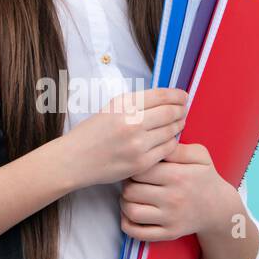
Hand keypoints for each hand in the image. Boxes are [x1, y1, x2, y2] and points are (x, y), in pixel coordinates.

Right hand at [62, 87, 187, 188]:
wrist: (74, 159)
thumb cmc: (92, 133)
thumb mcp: (112, 107)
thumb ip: (137, 102)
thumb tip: (166, 99)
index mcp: (124, 106)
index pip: (162, 96)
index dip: (177, 95)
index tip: (183, 96)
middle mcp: (132, 123)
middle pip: (170, 113)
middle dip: (181, 110)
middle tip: (184, 110)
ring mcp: (138, 145)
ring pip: (171, 132)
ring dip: (178, 126)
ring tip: (178, 123)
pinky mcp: (141, 163)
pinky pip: (167, 150)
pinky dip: (171, 143)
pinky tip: (168, 139)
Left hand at [119, 142, 237, 241]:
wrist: (220, 209)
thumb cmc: (205, 178)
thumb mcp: (199, 156)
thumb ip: (176, 148)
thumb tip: (156, 144)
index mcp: (177, 176)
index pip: (140, 170)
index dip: (135, 167)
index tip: (139, 168)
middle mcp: (173, 198)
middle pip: (131, 190)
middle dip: (128, 184)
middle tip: (133, 182)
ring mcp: (170, 218)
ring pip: (131, 211)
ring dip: (126, 203)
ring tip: (132, 197)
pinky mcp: (168, 234)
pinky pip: (137, 232)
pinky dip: (127, 224)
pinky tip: (131, 215)